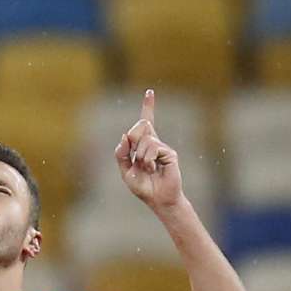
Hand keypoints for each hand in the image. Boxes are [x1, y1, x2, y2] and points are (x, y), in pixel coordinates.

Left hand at [115, 89, 183, 209]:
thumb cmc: (143, 187)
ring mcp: (162, 147)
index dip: (148, 107)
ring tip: (147, 168)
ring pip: (144, 138)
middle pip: (140, 126)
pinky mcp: (169, 153)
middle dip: (133, 140)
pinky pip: (152, 147)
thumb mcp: (125, 171)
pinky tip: (152, 169)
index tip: (149, 92)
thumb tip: (124, 136)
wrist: (158, 199)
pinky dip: (147, 160)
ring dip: (140, 156)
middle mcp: (154, 142)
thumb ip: (121, 154)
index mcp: (143, 145)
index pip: (146, 123)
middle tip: (137, 159)